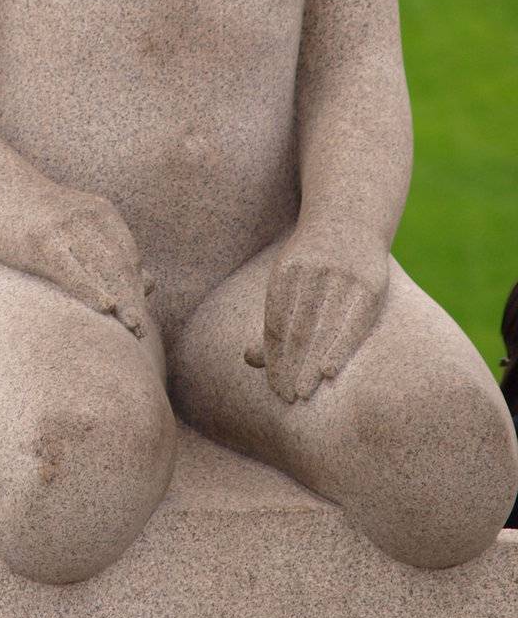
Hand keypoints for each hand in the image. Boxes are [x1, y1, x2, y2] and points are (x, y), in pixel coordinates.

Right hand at [0, 183, 151, 333]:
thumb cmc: (36, 217)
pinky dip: (91, 289)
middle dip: (131, 298)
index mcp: (102, 213)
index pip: (129, 256)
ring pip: (102, 268)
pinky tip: (105, 307)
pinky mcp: (42, 241)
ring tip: (132, 328)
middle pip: (120, 263)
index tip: (141, 319)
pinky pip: (72, 269)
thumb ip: (113, 251)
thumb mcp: (80, 226)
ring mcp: (65, 228)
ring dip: (120, 300)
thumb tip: (151, 284)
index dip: (136, 289)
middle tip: (140, 330)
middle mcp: (88, 217)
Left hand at [245, 222, 388, 402]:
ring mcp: (342, 277)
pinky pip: (353, 324)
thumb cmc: (313, 261)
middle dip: (291, 365)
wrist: (350, 219)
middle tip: (287, 398)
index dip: (274, 355)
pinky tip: (330, 371)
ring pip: (322, 329)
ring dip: (312, 363)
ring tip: (304, 392)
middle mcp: (313, 273)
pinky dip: (339, 348)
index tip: (274, 386)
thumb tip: (248, 359)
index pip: (276, 321)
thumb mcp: (287, 279)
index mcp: (287, 270)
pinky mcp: (369, 285)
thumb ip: (274, 320)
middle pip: (297, 328)